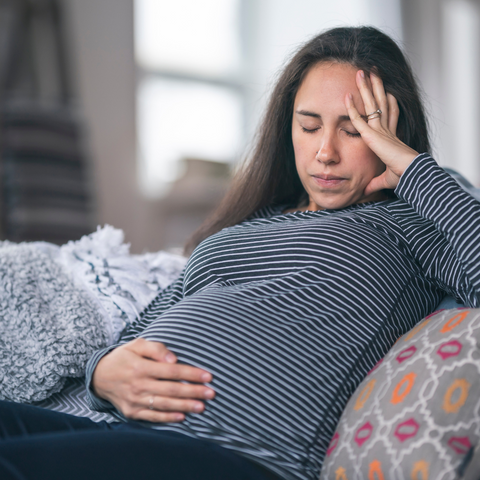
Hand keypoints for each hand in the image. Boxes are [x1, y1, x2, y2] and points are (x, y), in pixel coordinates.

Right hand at [91, 338, 214, 422]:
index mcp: (141, 367)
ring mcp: (135, 401)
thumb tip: (173, 359)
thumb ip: (156, 348)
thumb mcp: (137, 344)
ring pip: (164, 404)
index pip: (172, 371)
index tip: (208, 376)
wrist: (99, 376)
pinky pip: (152, 417)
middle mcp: (138, 385)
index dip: (191, 374)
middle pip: (171, 389)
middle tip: (212, 393)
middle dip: (193, 391)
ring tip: (202, 406)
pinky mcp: (132, 412)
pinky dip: (168, 418)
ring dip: (185, 406)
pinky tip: (182, 417)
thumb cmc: (123, 357)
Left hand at [345, 70, 418, 195]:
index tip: (386, 91)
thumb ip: (375, 183)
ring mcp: (380, 130)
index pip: (389, 115)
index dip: (388, 102)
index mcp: (391, 137)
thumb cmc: (404, 177)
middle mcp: (386, 129)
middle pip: (381, 102)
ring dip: (365, 87)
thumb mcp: (386, 179)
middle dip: (376, 86)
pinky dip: (352, 107)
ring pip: (371, 104)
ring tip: (361, 71)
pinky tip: (346, 96)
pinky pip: (359, 118)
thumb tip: (366, 191)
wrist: (410, 174)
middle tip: (371, 72)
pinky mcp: (373, 135)